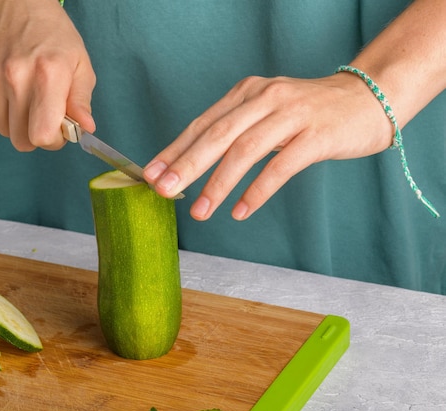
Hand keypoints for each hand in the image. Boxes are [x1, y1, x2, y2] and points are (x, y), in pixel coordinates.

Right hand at [0, 0, 95, 150]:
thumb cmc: (53, 35)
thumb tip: (86, 128)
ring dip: (18, 122)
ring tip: (27, 97)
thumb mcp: (80, 63)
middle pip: (21, 140)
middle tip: (45, 117)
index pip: (42, 135)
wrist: (14, 3)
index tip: (60, 130)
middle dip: (36, 135)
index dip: (53, 141)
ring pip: (4, 129)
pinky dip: (1, 108)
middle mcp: (16, 77)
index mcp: (49, 75)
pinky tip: (10, 87)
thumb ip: (81, 100)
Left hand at [143, 73, 392, 220]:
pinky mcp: (317, 135)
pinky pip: (281, 166)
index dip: (174, 150)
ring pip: (245, 150)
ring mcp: (292, 115)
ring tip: (200, 211)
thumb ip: (236, 131)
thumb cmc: (309, 113)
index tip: (150, 174)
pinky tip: (241, 210)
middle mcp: (265, 98)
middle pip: (217, 134)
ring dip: (218, 183)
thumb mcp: (266, 112)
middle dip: (186, 165)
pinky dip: (258, 190)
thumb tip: (192, 165)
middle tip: (163, 190)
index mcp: (247, 93)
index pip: (202, 123)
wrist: (367, 99)